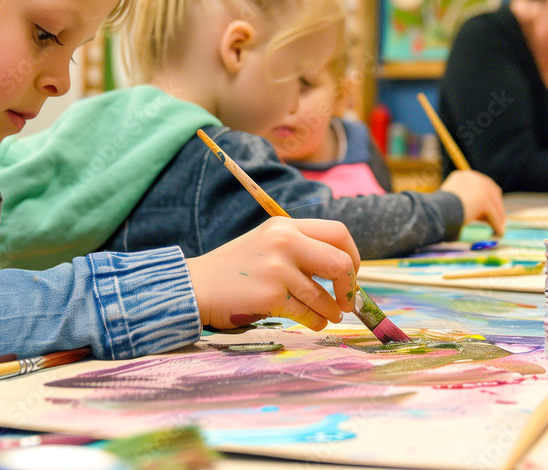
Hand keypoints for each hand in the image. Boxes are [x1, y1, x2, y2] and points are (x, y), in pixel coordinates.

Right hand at [186, 217, 358, 330]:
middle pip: (339, 262)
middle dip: (350, 286)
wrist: (195, 286)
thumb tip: (344, 271)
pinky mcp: (271, 295)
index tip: (351, 272)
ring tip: (328, 315)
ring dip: (331, 311)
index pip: (338, 232)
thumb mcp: (267, 244)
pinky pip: (308, 314)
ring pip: (325, 295)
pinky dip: (315, 322)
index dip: (353, 255)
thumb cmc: (235, 270)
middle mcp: (284, 241)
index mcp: (284, 225)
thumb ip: (300, 248)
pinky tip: (313, 322)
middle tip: (347, 300)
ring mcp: (277, 269)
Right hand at [439, 170, 506, 235]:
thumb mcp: (449, 200)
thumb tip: (471, 212)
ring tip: (499, 228)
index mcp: (464, 176)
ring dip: (498, 217)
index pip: (482, 184)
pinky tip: (499, 233)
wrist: (434, 211)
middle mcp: (474, 178)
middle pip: (492, 192)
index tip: (489, 209)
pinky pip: (494, 216)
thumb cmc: (436, 210)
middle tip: (496, 219)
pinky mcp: (485, 201)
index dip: (487, 197)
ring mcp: (481, 189)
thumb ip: (461, 200)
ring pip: (494, 205)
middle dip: (495, 206)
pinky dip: (497, 225)